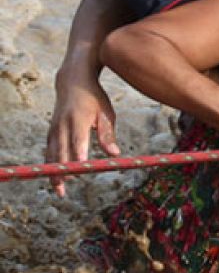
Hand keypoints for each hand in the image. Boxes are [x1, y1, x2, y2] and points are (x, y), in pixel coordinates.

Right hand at [45, 76, 119, 196]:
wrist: (73, 82)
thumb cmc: (94, 98)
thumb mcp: (106, 113)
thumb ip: (108, 134)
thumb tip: (115, 154)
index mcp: (78, 120)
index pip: (78, 140)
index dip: (78, 154)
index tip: (81, 167)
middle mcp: (62, 125)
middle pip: (61, 152)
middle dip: (63, 171)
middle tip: (64, 190)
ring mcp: (54, 129)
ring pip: (52, 154)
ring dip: (54, 172)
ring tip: (59, 190)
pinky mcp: (51, 131)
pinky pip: (49, 151)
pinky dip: (51, 164)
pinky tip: (55, 177)